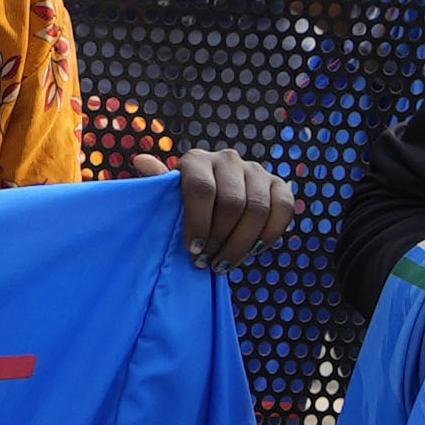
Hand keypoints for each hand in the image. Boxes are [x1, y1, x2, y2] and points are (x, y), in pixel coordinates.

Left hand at [162, 146, 295, 268]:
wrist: (213, 201)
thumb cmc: (182, 204)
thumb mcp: (166, 198)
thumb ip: (158, 185)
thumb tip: (141, 161)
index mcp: (197, 160)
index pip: (201, 189)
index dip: (198, 223)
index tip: (192, 250)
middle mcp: (228, 159)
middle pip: (232, 204)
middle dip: (220, 240)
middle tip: (207, 263)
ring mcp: (256, 170)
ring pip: (257, 210)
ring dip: (241, 244)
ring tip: (225, 264)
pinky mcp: (278, 184)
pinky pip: (283, 210)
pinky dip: (269, 235)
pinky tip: (252, 251)